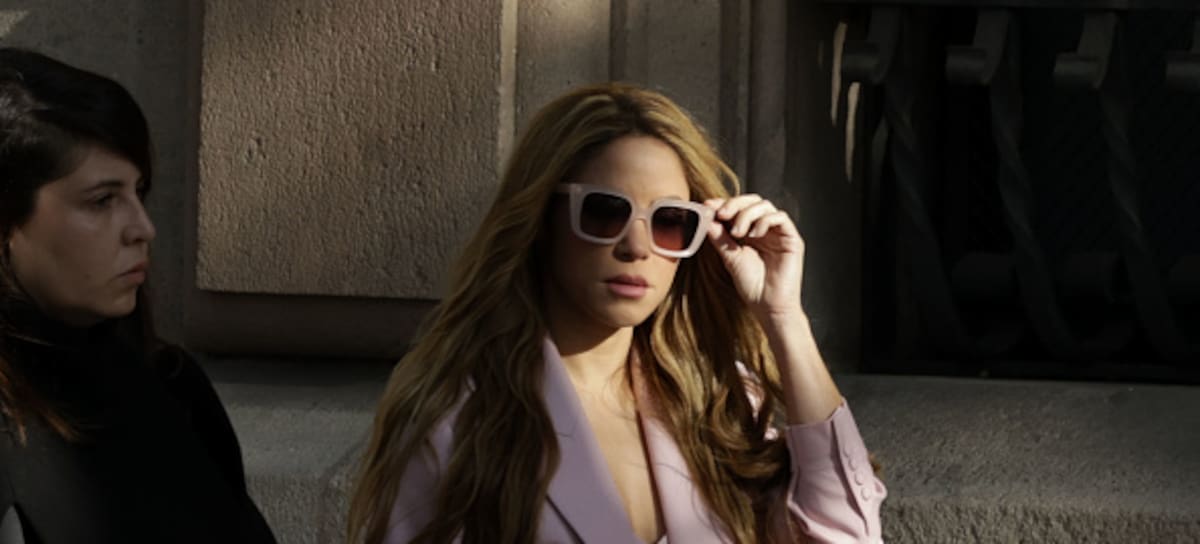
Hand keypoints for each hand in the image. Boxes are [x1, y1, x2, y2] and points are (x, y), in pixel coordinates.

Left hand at [704, 195, 805, 321]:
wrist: (768, 306)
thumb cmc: (751, 286)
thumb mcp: (730, 258)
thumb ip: (720, 238)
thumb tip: (707, 219)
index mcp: (749, 232)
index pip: (738, 208)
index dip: (723, 203)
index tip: (707, 206)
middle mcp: (765, 229)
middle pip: (752, 201)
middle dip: (735, 204)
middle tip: (721, 214)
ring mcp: (779, 233)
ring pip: (765, 206)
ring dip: (747, 214)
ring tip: (737, 232)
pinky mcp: (792, 239)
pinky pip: (781, 218)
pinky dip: (765, 221)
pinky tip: (754, 234)